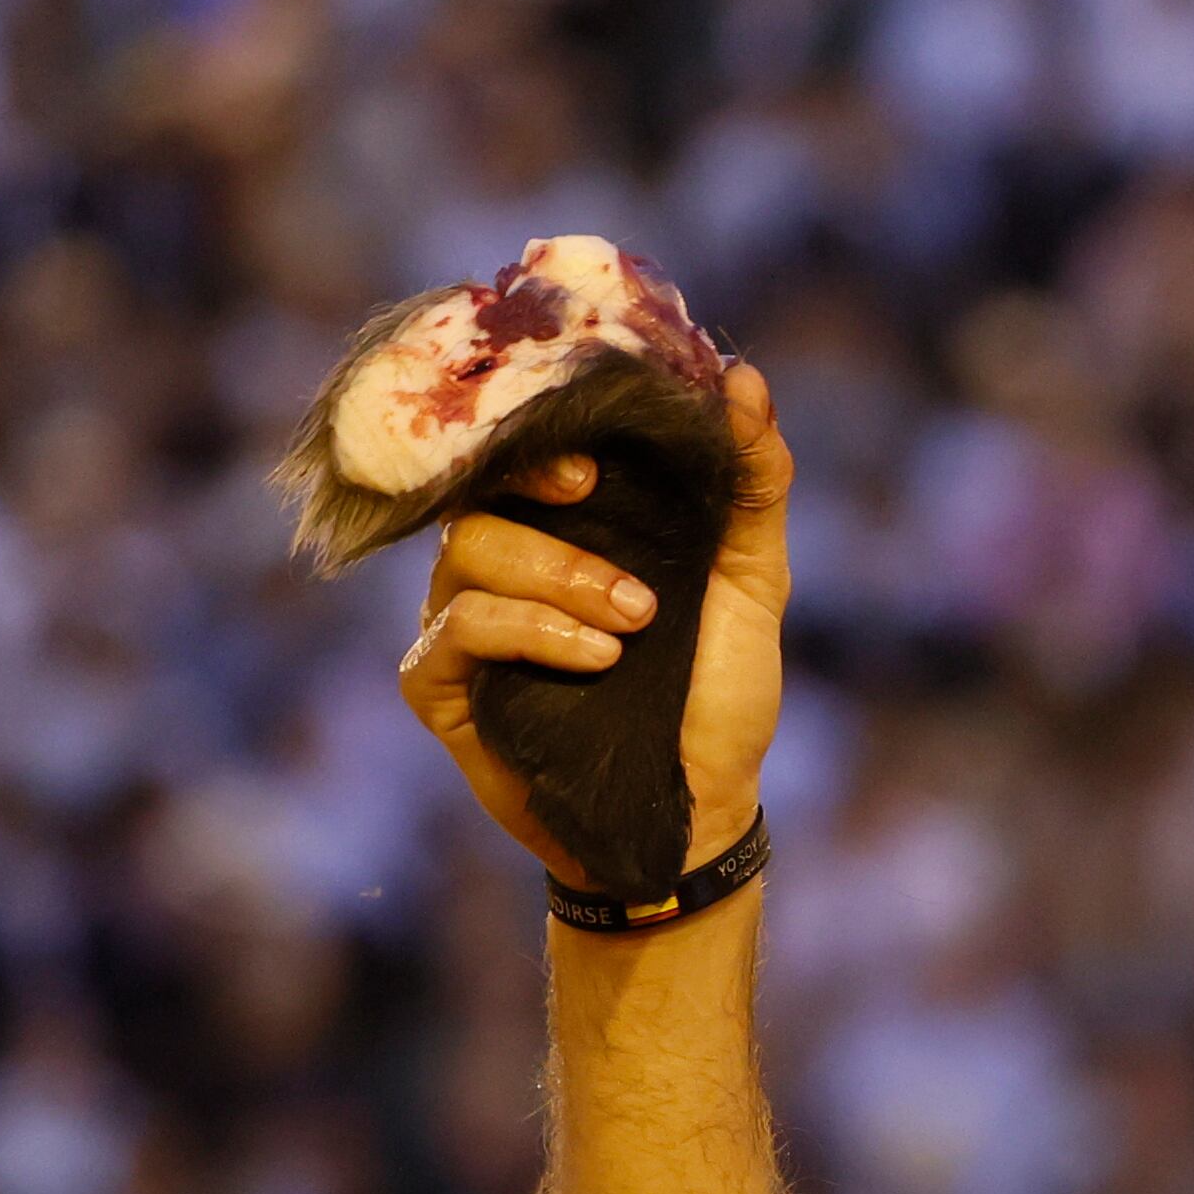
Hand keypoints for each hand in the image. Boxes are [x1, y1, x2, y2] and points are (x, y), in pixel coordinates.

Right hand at [396, 360, 794, 884]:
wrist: (701, 810)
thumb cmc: (719, 694)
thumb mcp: (754, 585)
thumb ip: (753, 487)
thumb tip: (746, 382)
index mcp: (567, 526)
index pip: (527, 447)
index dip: (546, 430)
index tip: (598, 455)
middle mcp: (504, 560)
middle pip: (486, 489)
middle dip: (550, 501)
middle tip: (602, 507)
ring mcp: (462, 619)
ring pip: (469, 552)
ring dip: (558, 576)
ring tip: (635, 622)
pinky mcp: (440, 684)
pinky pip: (457, 631)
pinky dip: (529, 633)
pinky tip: (596, 659)